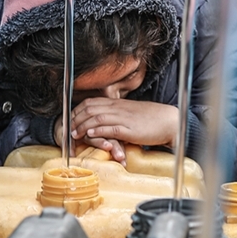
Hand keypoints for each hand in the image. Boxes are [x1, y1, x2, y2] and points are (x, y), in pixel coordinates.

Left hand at [62, 98, 178, 164]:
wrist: (169, 121)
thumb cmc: (152, 119)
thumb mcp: (131, 114)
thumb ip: (118, 116)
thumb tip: (106, 122)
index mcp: (117, 104)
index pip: (91, 103)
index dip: (77, 110)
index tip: (70, 119)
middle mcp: (118, 108)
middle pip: (90, 109)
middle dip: (75, 118)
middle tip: (67, 128)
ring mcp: (123, 118)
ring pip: (97, 118)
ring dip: (83, 126)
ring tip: (74, 133)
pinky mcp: (129, 129)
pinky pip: (110, 128)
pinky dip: (98, 130)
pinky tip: (90, 134)